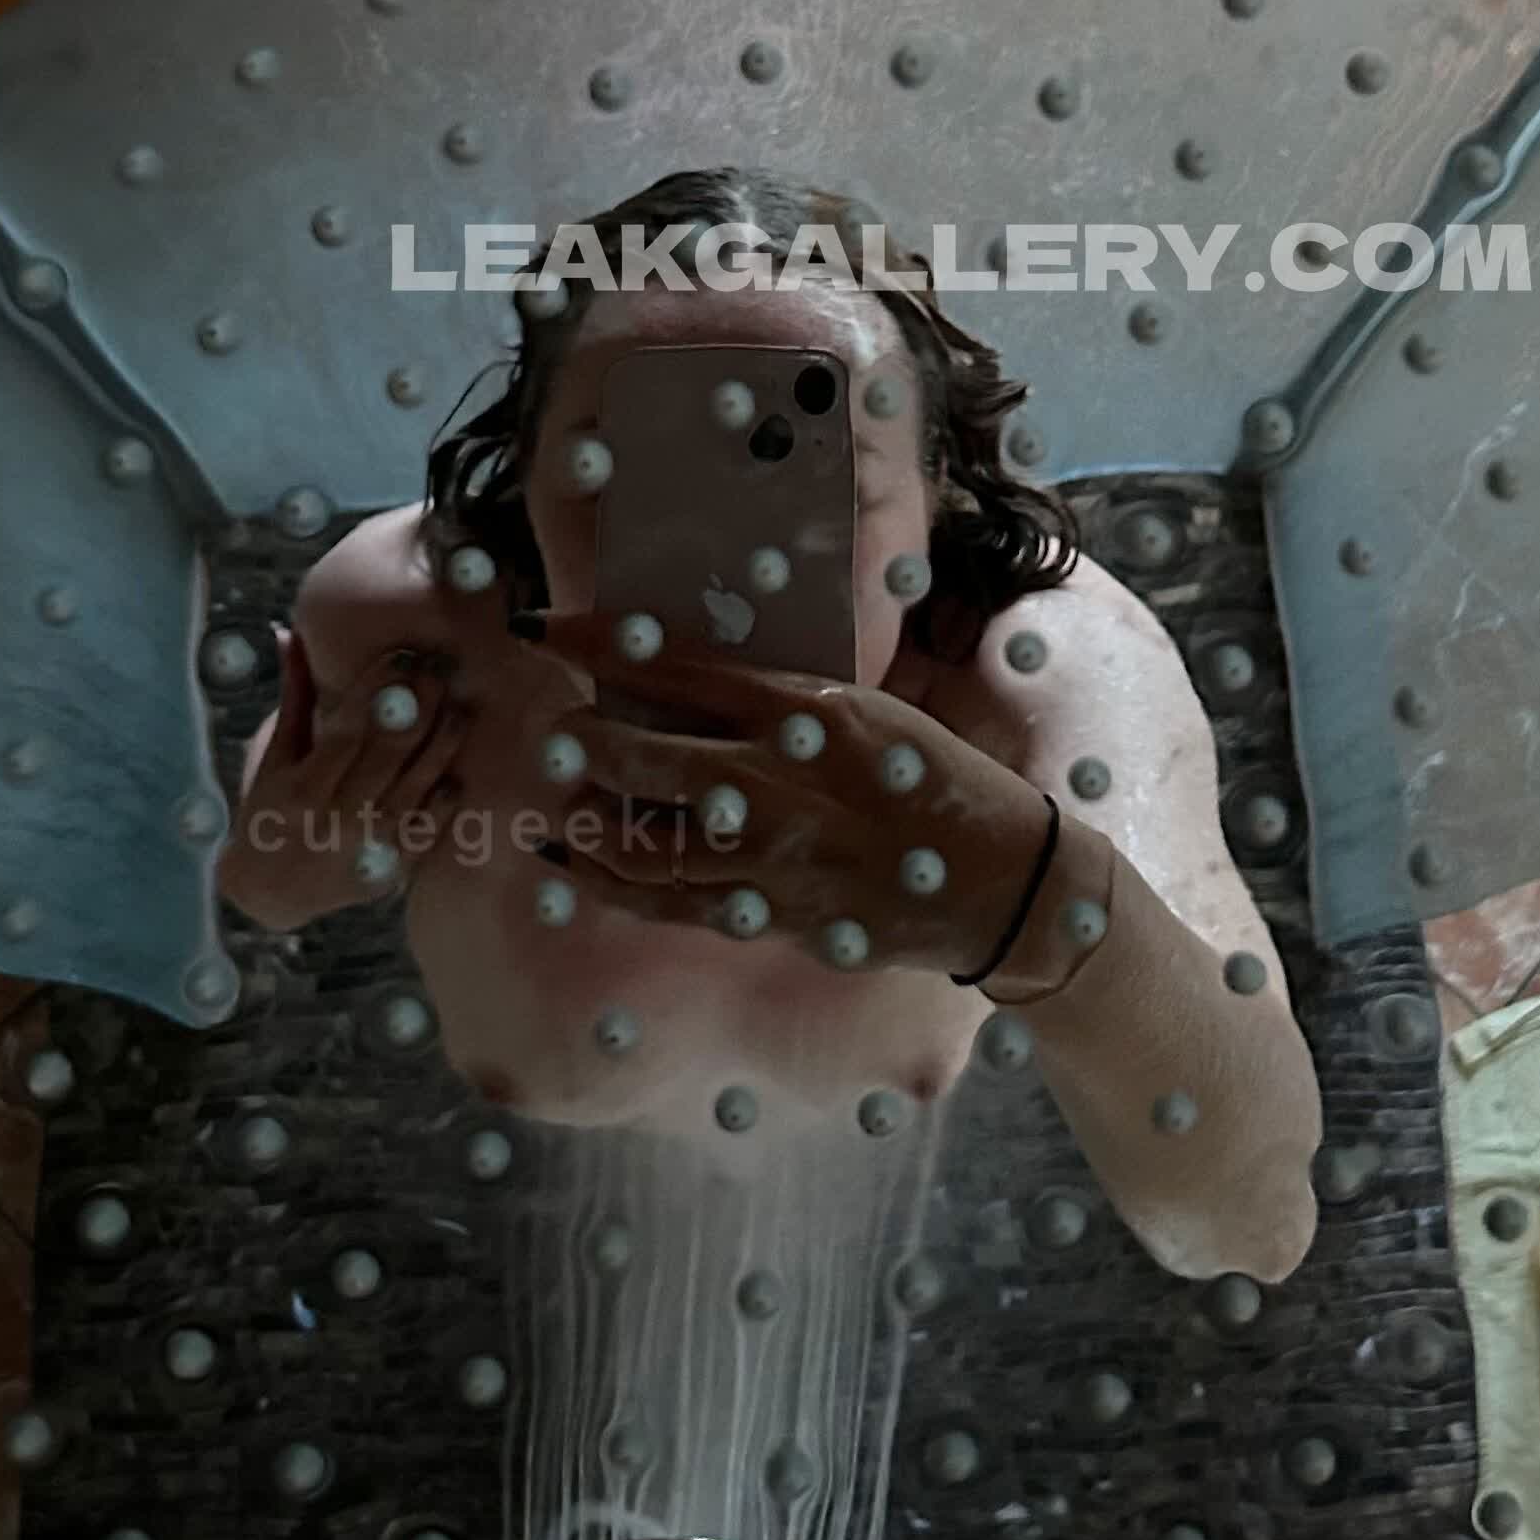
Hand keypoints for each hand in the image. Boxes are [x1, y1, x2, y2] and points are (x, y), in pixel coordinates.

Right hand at [222, 610, 601, 929]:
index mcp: (302, 787)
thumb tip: (290, 634)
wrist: (268, 892)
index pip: (348, 728)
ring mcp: (367, 845)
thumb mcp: (274, 758)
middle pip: (389, 752)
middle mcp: (335, 817)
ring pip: (416, 786)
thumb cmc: (269, 812)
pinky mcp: (390, 867)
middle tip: (441, 668)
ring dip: (442, 743)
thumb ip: (293, 698)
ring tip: (460, 706)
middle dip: (418, 705)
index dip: (377, 690)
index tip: (402, 655)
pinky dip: (443, 800)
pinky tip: (456, 771)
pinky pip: (427, 829)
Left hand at [549, 627, 1053, 975]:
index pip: (673, 666)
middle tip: (555, 728)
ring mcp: (767, 849)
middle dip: (579, 738)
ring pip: (638, 833)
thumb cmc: (934, 782)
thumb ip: (779, 699)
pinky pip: (663, 898)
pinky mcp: (767, 910)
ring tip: (560, 795)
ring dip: (584, 812)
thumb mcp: (865, 711)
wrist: (998, 879)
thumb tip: (683, 682)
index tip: (541, 628)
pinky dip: (605, 880)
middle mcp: (774, 775)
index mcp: (803, 707)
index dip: (595, 644)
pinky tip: (568, 861)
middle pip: (637, 752)